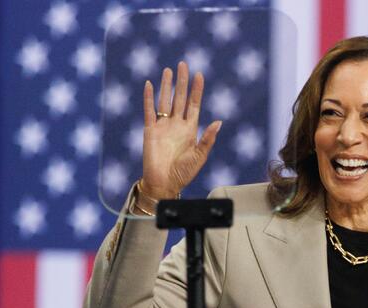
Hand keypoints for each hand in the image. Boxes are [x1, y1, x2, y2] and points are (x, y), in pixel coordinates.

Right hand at [140, 62, 222, 199]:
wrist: (164, 183)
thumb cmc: (184, 172)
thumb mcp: (200, 156)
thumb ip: (208, 139)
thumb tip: (218, 122)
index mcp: (190, 129)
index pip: (193, 105)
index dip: (196, 90)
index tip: (199, 75)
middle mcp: (176, 124)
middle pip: (179, 98)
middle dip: (182, 82)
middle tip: (183, 64)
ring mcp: (163, 126)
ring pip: (165, 100)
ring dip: (166, 86)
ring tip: (169, 70)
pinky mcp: (150, 130)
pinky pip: (149, 111)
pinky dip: (148, 98)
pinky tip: (149, 84)